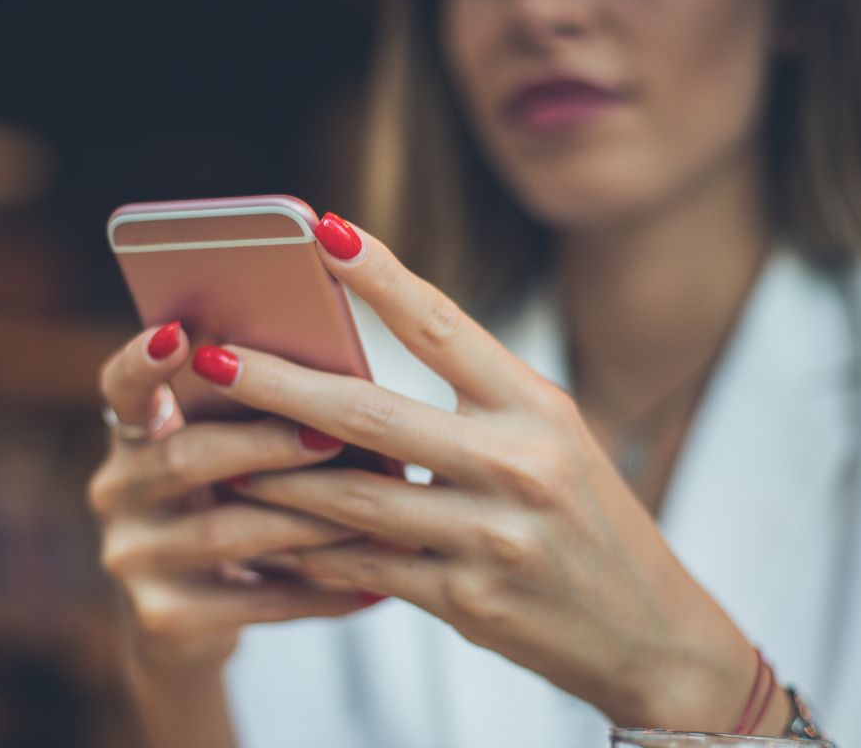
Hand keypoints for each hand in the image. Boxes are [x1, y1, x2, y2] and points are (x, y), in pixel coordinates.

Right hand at [89, 321, 370, 671]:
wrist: (184, 621)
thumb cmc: (227, 506)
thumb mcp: (223, 457)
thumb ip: (252, 418)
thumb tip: (346, 379)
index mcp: (135, 435)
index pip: (122, 386)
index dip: (142, 361)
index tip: (178, 335)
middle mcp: (117, 492)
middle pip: (186, 458)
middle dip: (266, 445)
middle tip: (332, 436)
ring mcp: (133, 558)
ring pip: (227, 531)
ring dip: (309, 520)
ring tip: (377, 513)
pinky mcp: (164, 618)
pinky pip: (257, 601)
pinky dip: (321, 591)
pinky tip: (375, 587)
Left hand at [197, 213, 774, 730]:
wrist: (649, 629)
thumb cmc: (592, 519)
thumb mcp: (554, 441)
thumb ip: (474, 405)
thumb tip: (363, 375)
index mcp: (539, 409)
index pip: (445, 325)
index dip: (379, 275)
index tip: (320, 231)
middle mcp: (517, 465)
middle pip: (371, 414)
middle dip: (278, 385)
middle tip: (211, 359)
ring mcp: (491, 537)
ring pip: (353, 498)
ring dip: (275, 477)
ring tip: (216, 453)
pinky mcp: (469, 600)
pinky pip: (367, 569)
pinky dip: (313, 552)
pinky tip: (271, 537)